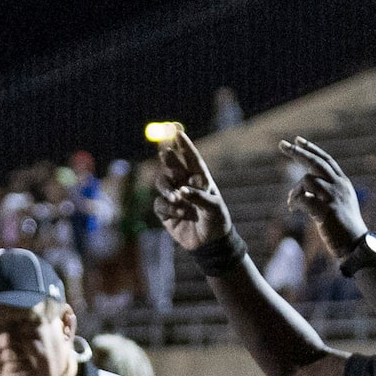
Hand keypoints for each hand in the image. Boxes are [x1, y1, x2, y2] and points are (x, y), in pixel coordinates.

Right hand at [152, 134, 232, 252]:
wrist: (209, 244)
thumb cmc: (216, 221)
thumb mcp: (213, 208)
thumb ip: (198, 197)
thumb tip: (181, 190)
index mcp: (200, 179)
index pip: (190, 158)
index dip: (183, 144)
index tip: (177, 130)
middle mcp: (185, 184)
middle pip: (172, 166)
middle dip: (168, 158)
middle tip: (166, 153)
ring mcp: (174, 197)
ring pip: (161, 183)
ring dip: (166, 189)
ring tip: (176, 199)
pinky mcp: (165, 211)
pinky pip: (159, 204)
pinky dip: (167, 207)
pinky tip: (179, 214)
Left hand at [278, 136, 368, 255]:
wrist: (356, 245)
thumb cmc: (344, 227)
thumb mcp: (338, 204)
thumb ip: (326, 192)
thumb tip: (306, 187)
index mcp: (343, 183)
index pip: (326, 160)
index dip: (311, 149)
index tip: (297, 140)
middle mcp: (339, 186)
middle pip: (316, 163)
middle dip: (297, 152)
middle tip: (282, 144)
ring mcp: (334, 198)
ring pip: (307, 180)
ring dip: (294, 191)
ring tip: (291, 203)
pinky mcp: (327, 211)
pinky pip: (303, 199)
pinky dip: (294, 203)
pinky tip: (293, 209)